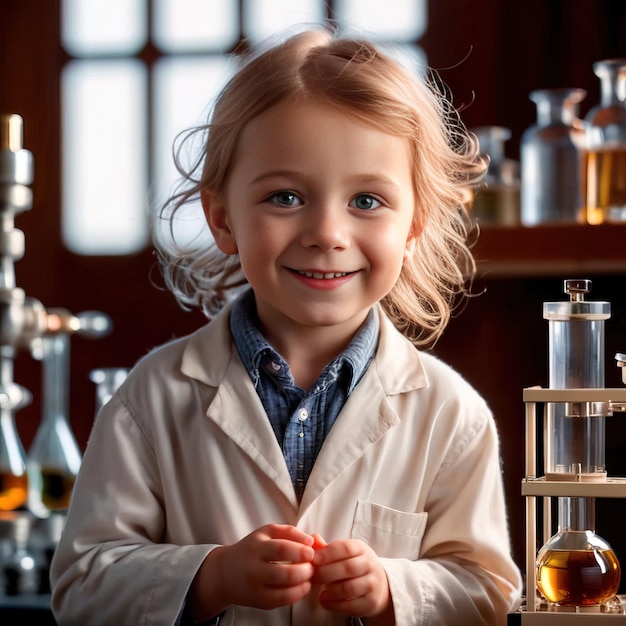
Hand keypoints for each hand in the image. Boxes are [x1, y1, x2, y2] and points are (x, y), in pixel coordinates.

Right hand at [188, 524, 314, 619]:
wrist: (224, 573)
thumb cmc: (250, 550)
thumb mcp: (265, 532)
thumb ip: (288, 532)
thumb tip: (311, 540)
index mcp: (256, 547)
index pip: (282, 549)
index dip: (300, 551)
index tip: (311, 551)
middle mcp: (254, 569)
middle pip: (285, 573)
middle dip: (306, 570)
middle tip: (312, 564)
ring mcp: (256, 588)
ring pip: (285, 591)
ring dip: (304, 583)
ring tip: (309, 575)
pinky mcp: (260, 602)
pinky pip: (282, 601)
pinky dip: (297, 594)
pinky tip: (303, 586)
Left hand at [312, 537, 393, 621]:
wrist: (378, 586)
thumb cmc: (354, 565)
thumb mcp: (344, 553)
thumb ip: (327, 548)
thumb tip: (313, 538)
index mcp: (361, 548)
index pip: (346, 548)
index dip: (328, 553)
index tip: (313, 559)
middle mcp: (370, 564)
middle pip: (347, 568)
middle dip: (326, 573)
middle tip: (312, 577)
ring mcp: (373, 584)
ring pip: (349, 588)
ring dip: (331, 591)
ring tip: (320, 592)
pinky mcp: (371, 602)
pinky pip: (351, 605)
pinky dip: (334, 605)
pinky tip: (325, 601)